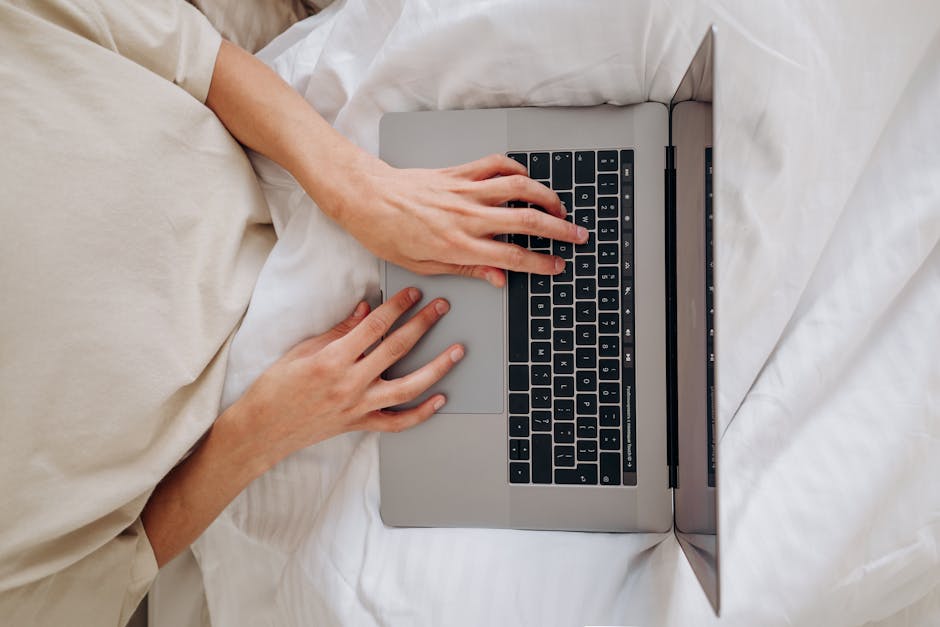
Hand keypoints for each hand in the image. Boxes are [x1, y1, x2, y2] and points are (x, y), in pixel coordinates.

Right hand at [237, 287, 461, 465]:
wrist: (262, 429)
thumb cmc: (276, 388)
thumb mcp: (303, 350)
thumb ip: (338, 331)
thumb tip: (365, 310)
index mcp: (333, 360)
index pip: (374, 327)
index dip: (397, 307)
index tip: (413, 294)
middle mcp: (350, 384)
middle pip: (396, 349)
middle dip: (422, 324)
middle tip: (441, 307)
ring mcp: (358, 407)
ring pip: (408, 387)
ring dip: (436, 368)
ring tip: (456, 351)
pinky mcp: (359, 424)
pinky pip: (397, 422)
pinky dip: (421, 413)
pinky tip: (440, 399)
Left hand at [318, 153, 589, 286]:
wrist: (365, 198)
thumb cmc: (386, 234)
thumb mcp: (423, 266)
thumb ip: (466, 270)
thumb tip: (499, 278)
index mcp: (458, 245)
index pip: (512, 256)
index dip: (541, 263)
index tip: (558, 267)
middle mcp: (466, 216)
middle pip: (526, 220)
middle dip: (559, 229)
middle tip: (578, 237)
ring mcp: (465, 191)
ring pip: (518, 188)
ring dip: (546, 197)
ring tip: (561, 208)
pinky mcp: (458, 173)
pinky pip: (495, 166)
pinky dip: (517, 170)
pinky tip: (526, 180)